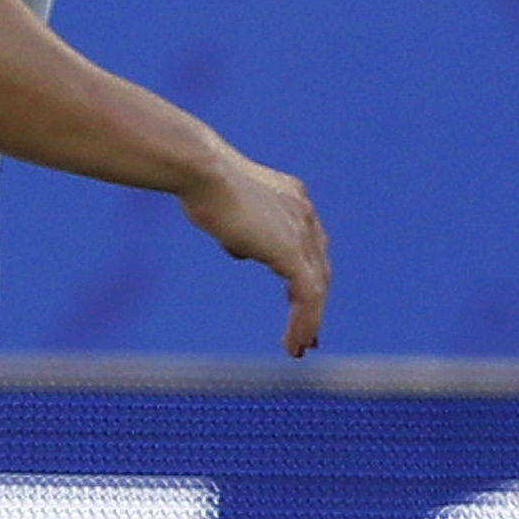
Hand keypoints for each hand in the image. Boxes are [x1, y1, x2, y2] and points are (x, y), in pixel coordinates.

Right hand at [181, 147, 330, 355]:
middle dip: (315, 304)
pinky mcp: (291, 251)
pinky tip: (293, 344)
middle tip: (310, 334)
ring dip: (309, 321)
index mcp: (292, 198)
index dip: (307, 274)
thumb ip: (239, 230)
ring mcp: (301, 231)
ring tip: (299, 348)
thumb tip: (241, 251)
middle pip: (320, 267)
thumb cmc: (199, 179)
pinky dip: (303, 322)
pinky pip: (307, 296)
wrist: (202, 170)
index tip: (297, 302)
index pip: (308, 244)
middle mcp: (303, 214)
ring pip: (316, 287)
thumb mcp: (223, 207)